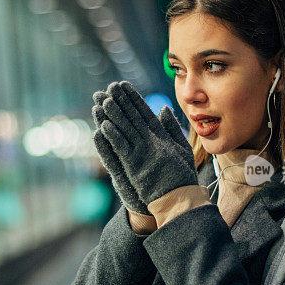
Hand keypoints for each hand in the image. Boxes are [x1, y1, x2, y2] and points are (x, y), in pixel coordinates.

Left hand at [99, 81, 196, 204]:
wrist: (180, 198)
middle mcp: (152, 141)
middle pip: (133, 117)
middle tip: (110, 86)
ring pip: (125, 129)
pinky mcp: (135, 165)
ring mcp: (143, 152)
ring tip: (102, 99)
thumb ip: (172, 128)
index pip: (146, 112)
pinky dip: (113, 136)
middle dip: (122, 100)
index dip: (134, 98)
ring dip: (114, 114)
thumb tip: (164, 108)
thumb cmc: (181, 176)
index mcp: (163, 136)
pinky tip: (104, 125)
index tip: (124, 85)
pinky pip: (122, 147)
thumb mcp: (182, 148)